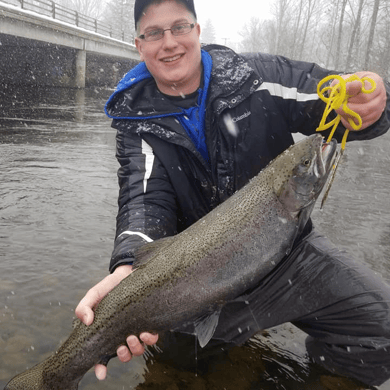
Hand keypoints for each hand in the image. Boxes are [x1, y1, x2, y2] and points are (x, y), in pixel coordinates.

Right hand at [75, 265, 158, 379]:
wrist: (129, 272)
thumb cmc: (110, 287)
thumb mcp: (93, 295)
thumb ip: (84, 307)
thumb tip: (87, 322)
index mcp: (107, 332)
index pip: (101, 355)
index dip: (100, 367)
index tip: (100, 374)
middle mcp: (122, 334)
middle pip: (123, 355)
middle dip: (123, 355)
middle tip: (121, 346)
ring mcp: (136, 329)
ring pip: (138, 350)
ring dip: (136, 348)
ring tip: (133, 337)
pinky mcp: (149, 321)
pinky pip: (152, 338)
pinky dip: (149, 339)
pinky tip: (145, 332)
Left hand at [331, 71, 385, 130]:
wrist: (354, 91)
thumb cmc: (350, 83)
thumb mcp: (345, 79)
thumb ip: (346, 83)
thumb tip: (350, 87)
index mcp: (376, 83)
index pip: (365, 95)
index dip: (351, 98)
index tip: (343, 96)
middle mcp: (380, 97)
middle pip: (365, 109)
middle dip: (347, 109)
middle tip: (337, 106)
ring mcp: (378, 109)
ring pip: (361, 118)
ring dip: (347, 115)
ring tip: (340, 109)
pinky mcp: (372, 119)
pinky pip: (359, 125)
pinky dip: (348, 122)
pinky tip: (344, 115)